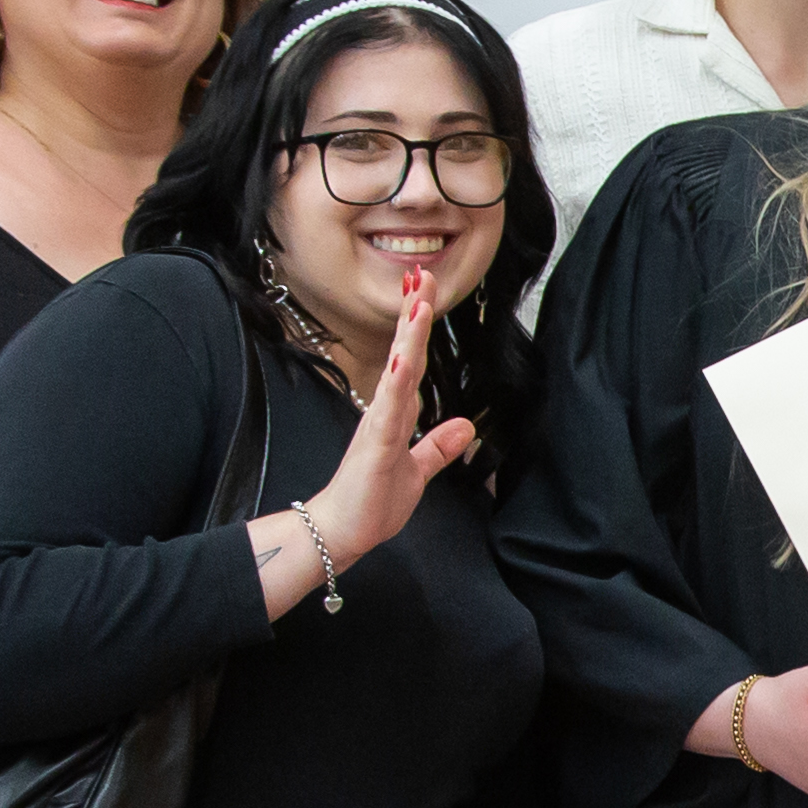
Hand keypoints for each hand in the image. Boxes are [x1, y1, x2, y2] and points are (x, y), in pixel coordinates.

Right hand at [297, 266, 479, 569]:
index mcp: (395, 414)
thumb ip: (438, 447)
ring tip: (417, 302)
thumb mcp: (418, 472)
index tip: (423, 294)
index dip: (417, 329)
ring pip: (397, 372)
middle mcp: (385, 411)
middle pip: (403, 353)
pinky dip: (396, 382)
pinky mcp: (376, 444)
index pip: (410, 362)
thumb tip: (464, 427)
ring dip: (408, 337)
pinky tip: (402, 358)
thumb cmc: (372, 502)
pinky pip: (388, 408)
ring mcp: (379, 424)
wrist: (342, 532)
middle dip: (412, 315)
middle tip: (421, 275)